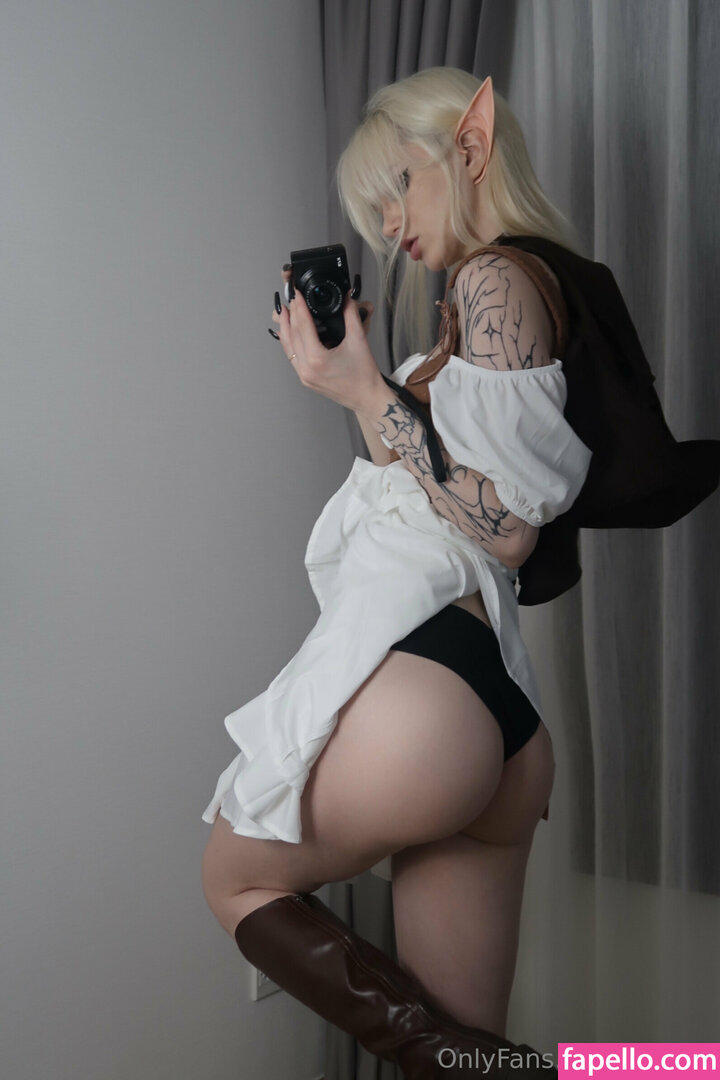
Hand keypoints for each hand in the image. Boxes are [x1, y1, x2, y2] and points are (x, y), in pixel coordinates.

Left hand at [270, 270, 383, 412]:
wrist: (368, 398)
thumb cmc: (365, 376)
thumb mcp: (359, 340)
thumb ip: (351, 315)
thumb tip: (348, 299)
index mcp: (317, 359)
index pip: (303, 325)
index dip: (299, 306)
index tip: (297, 294)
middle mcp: (307, 369)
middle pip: (292, 335)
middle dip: (290, 315)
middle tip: (289, 299)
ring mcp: (304, 376)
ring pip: (288, 347)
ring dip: (285, 328)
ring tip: (284, 313)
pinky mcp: (306, 379)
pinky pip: (292, 358)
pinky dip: (289, 343)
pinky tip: (289, 334)